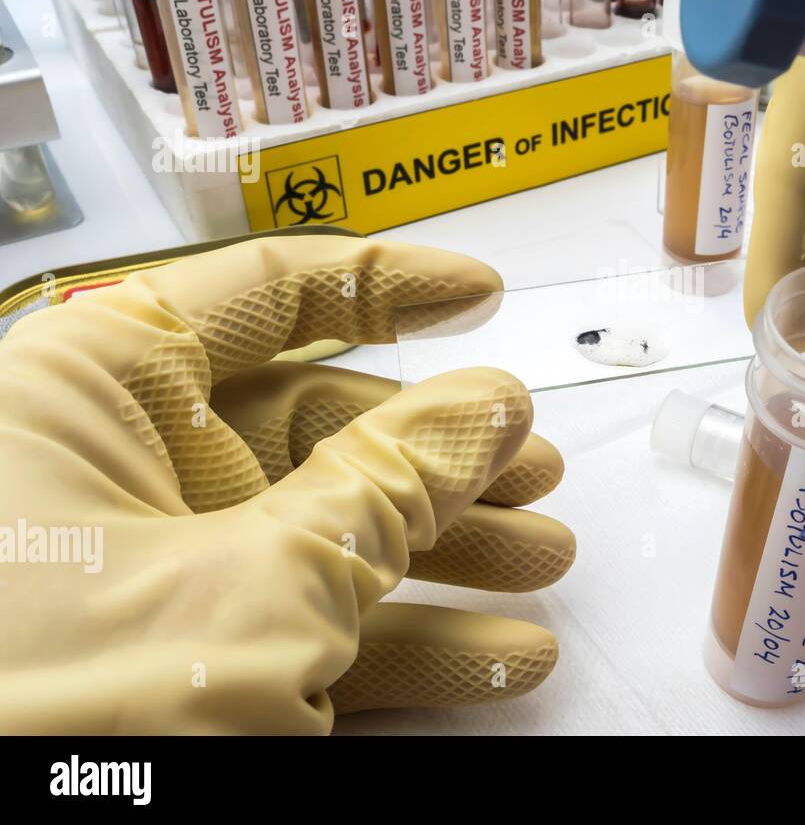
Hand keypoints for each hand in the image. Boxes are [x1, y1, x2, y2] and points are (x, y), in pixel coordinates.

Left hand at [0, 235, 574, 732]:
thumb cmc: (54, 726)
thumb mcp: (259, 589)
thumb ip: (390, 486)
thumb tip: (489, 403)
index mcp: (90, 396)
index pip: (263, 295)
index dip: (388, 286)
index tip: (483, 298)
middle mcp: (112, 472)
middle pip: (316, 426)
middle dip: (442, 453)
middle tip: (532, 464)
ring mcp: (145, 578)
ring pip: (324, 533)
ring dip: (446, 553)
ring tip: (542, 561)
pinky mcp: (175, 667)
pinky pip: (306, 629)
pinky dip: (404, 644)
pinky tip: (494, 659)